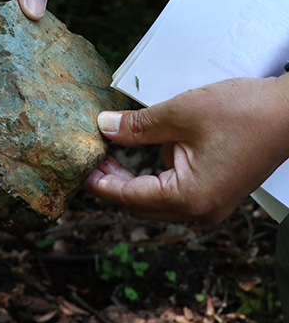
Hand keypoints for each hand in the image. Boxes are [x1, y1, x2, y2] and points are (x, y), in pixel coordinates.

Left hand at [85, 76, 288, 223]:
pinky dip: (159, 167)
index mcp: (189, 199)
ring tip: (115, 145)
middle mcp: (200, 210)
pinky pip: (177, 184)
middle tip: (93, 153)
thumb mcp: (181, 113)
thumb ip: (138, 126)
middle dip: (115, 178)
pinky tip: (154, 141)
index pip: (128, 197)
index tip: (78, 169)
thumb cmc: (243, 112)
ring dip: (136, 172)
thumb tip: (103, 128)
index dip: (100, 183)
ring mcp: (211, 202)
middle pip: (141, 201)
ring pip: (158, 193)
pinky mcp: (218, 188)